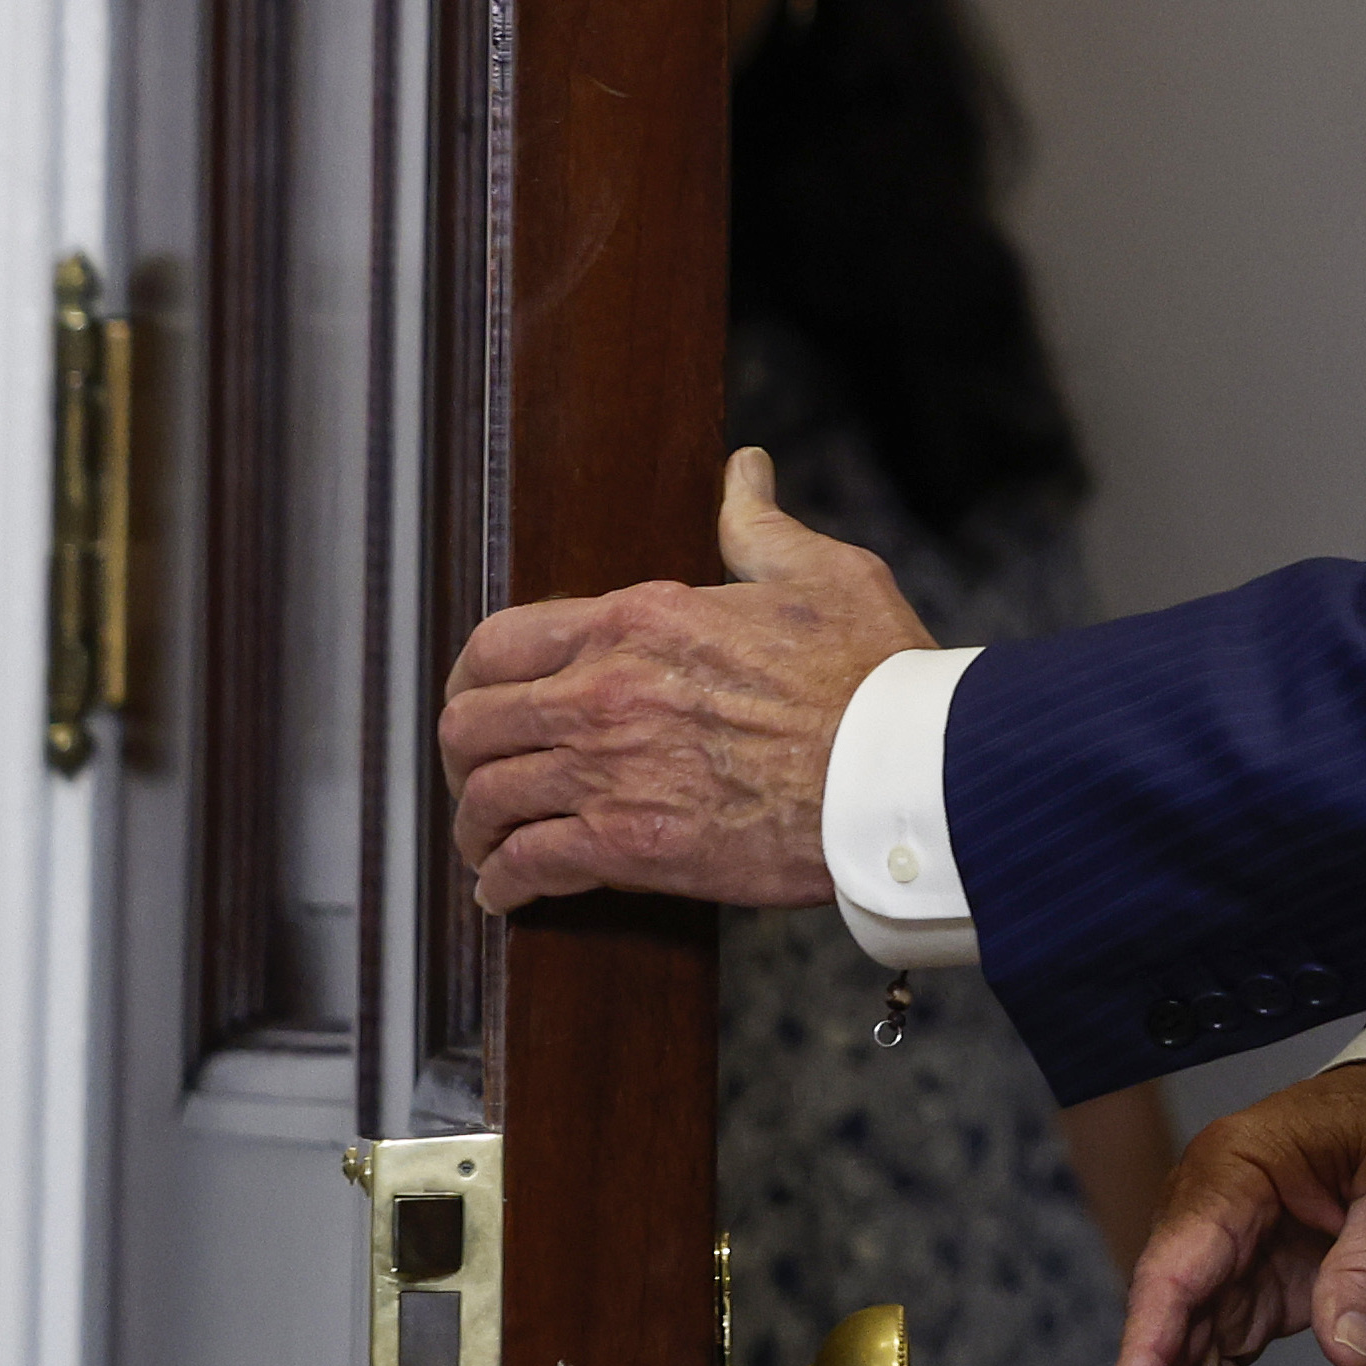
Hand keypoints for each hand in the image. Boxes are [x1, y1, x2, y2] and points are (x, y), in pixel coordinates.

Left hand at [438, 450, 934, 911]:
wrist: (903, 769)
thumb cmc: (874, 672)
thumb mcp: (822, 573)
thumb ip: (759, 526)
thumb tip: (743, 471)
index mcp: (637, 620)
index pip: (498, 643)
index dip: (471, 677)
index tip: (479, 698)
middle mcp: (602, 693)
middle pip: (469, 724)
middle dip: (461, 754)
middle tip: (479, 774)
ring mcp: (607, 772)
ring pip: (485, 801)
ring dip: (475, 827)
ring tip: (487, 843)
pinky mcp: (628, 845)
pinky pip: (526, 867)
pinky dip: (504, 885)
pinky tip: (509, 893)